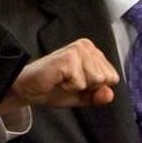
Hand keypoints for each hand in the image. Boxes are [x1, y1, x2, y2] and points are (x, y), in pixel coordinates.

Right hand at [0, 38, 118, 114]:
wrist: (28, 88)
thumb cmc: (53, 88)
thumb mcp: (82, 96)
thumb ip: (98, 96)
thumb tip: (110, 94)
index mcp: (93, 52)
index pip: (113, 78)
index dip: (95, 88)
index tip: (77, 84)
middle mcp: (87, 46)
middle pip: (106, 79)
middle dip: (88, 87)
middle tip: (68, 82)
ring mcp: (78, 50)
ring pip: (96, 80)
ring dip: (77, 87)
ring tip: (63, 81)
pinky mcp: (69, 57)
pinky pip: (81, 83)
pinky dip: (68, 88)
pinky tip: (57, 80)